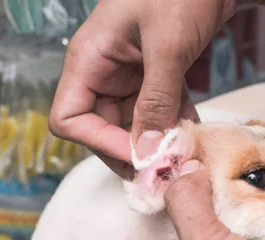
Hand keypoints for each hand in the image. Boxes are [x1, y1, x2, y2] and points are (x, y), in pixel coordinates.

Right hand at [48, 0, 235, 178]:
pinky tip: (195, 136)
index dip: (100, 144)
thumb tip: (146, 150)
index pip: (70, 120)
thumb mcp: (167, 45)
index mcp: (89, 61)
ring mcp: (130, 76)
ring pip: (134, 125)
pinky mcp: (155, 75)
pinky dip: (174, 125)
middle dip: (132, 151)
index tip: (140, 155)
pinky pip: (159, 111)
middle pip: (102, 130)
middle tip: (166, 169)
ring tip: (184, 157)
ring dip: (157, 143)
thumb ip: (155, 99)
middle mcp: (104, 73)